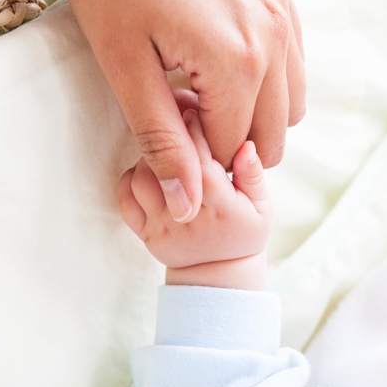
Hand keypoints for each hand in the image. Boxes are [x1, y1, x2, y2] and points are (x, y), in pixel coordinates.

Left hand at [57, 0, 304, 223]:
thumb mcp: (124, 63)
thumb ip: (160, 137)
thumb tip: (186, 203)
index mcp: (237, 63)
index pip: (232, 149)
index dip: (197, 160)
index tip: (166, 141)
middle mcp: (275, 39)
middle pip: (272, 134)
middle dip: (229, 142)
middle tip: (182, 119)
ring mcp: (284, 11)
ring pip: (291, 101)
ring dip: (253, 113)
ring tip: (201, 92)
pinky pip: (292, 58)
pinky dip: (266, 77)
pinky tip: (221, 60)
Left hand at [118, 109, 271, 289]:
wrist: (216, 276)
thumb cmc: (242, 233)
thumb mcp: (260, 207)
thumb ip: (253, 175)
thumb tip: (246, 145)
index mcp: (219, 204)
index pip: (199, 157)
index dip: (192, 128)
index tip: (192, 110)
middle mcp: (187, 215)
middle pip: (164, 164)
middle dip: (167, 137)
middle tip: (173, 121)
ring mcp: (162, 226)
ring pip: (141, 179)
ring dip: (149, 157)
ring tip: (165, 149)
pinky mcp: (144, 234)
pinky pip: (125, 200)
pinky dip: (131, 179)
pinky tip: (148, 172)